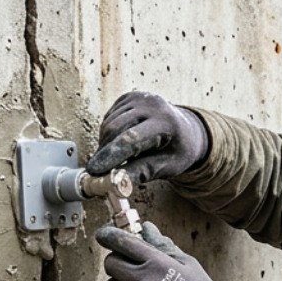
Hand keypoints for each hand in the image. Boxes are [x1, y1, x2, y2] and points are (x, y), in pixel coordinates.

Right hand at [87, 91, 209, 184]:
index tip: (95, 170)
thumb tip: (115, 183)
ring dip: (106, 144)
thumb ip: (142, 172)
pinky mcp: (129, 97)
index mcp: (166, 122)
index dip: (111, 156)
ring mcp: (139, 98)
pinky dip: (108, 134)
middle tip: (101, 171)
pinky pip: (109, 118)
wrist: (186, 131)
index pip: (132, 139)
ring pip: (108, 123)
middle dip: (105, 152)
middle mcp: (152, 104)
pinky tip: (120, 142)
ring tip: (117, 158)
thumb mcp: (167, 167)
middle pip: (115, 129)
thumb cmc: (178, 151)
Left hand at [96, 222, 229, 280]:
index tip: (104, 235)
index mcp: (156, 262)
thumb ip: (164, 245)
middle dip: (117, 262)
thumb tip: (146, 227)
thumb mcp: (188, 265)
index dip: (109, 235)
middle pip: (111, 263)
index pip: (122, 241)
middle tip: (129, 268)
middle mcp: (141, 280)